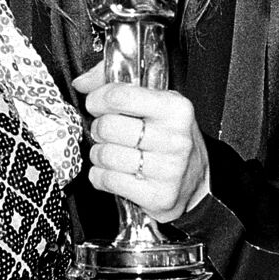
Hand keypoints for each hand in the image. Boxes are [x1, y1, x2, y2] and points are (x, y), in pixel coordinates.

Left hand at [73, 62, 209, 222]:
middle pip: (107, 127)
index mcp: (174, 108)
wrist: (196, 179)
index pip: (118, 96)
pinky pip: (108, 180)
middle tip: (107, 132)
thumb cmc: (169, 136)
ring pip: (105, 155)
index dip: (97, 99)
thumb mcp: (154, 102)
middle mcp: (174, 138)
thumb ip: (116, 84)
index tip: (96, 104)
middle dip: (98, 129)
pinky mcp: (158, 196)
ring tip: (111, 152)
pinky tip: (113, 172)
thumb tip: (82, 83)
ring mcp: (168, 170)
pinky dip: (100, 176)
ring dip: (98, 154)